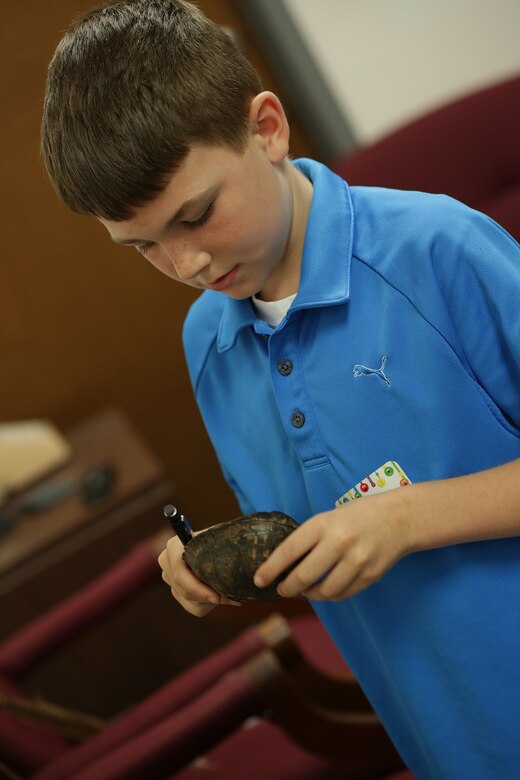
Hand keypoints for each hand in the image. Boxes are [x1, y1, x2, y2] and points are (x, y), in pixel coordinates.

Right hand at [158, 532, 240, 616]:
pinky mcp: (177, 593)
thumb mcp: (222, 540)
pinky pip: (193, 608)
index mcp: (174, 546)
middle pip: (182, 588)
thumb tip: (240, 560)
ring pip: (189, 600)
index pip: (178, 571)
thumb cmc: (220, 540)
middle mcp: (167, 562)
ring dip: (210, 600)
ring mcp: (170, 579)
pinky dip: (210, 606)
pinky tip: (222, 597)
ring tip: (231, 596)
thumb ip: (223, 548)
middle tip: (232, 598)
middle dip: (207, 596)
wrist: (216, 546)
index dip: (196, 587)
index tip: (216, 597)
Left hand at [254, 491, 410, 600]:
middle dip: (287, 588)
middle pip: (304, 576)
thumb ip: (310, 538)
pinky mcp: (370, 575)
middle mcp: (340, 542)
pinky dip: (330, 595)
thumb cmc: (357, 516)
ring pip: (324, 591)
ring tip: (305, 590)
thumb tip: (282, 564)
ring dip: (310, 595)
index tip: (258, 579)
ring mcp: (357, 560)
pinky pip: (343, 594)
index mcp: (324, 523)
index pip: (289, 550)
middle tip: (282, 589)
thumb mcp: (329, 517)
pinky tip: (324, 589)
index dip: (271, 568)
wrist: (399, 518)